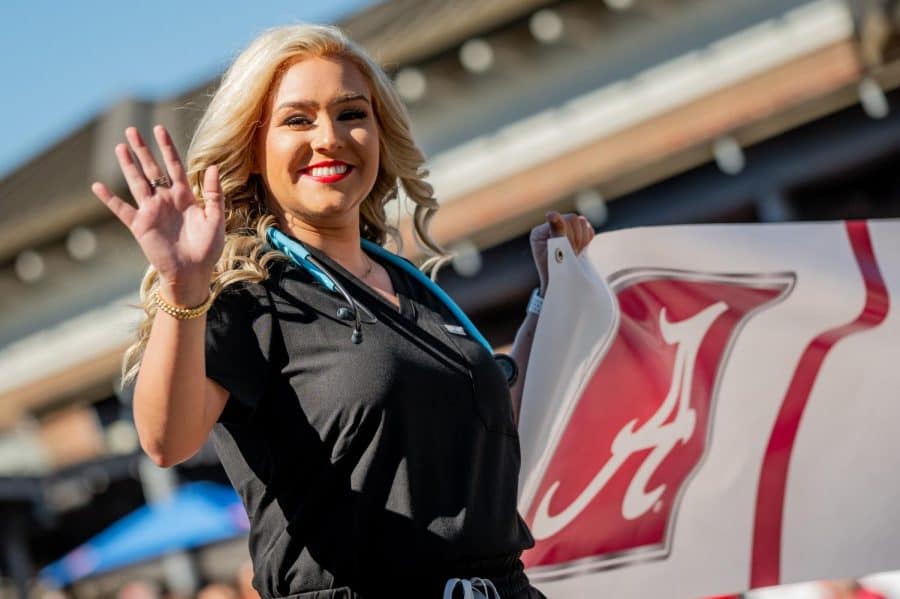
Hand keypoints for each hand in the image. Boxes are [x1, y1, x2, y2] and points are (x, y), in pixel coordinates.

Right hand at [91, 126, 224, 305]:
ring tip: (119, 147)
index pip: (174, 166)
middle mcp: (166, 200)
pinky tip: (97, 186)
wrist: (193, 273)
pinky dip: (110, 199)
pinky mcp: (140, 226)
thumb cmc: (208, 248)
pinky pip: (122, 209)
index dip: (167, 148)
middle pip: (152, 169)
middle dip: (142, 150)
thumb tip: (213, 167)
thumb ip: (213, 193)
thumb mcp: (216, 219)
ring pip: (137, 183)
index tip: (159, 129)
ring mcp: (151, 211)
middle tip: (131, 130)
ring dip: (128, 165)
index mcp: (185, 196)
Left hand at [529, 211, 594, 294]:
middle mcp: (549, 228)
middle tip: (572, 253)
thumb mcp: (556, 254)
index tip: (569, 251)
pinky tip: (579, 250)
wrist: (561, 286)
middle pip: (575, 219)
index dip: (572, 236)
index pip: (566, 219)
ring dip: (582, 239)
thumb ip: (557, 232)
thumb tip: (551, 213)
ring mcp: (561, 230)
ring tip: (575, 253)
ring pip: (582, 222)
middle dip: (577, 238)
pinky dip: (586, 239)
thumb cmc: (555, 272)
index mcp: (540, 232)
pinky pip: (586, 228)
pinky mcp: (571, 234)